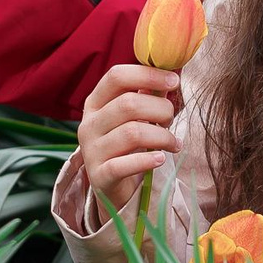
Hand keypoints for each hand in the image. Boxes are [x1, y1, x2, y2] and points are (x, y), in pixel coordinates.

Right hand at [78, 62, 181, 214]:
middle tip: (171, 119)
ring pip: (132, 133)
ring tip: (173, 143)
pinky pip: (124, 165)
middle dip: (160, 109)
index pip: (116, 76)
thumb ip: (148, 97)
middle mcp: (88, 124)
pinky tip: (161, 159)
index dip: (148, 74)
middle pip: (128, 104)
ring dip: (162, 136)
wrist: (113, 188)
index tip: (174, 81)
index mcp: (95, 103)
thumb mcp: (134, 118)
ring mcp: (91, 151)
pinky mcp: (99, 176)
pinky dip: (148, 160)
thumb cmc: (128, 147)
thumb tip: (171, 77)